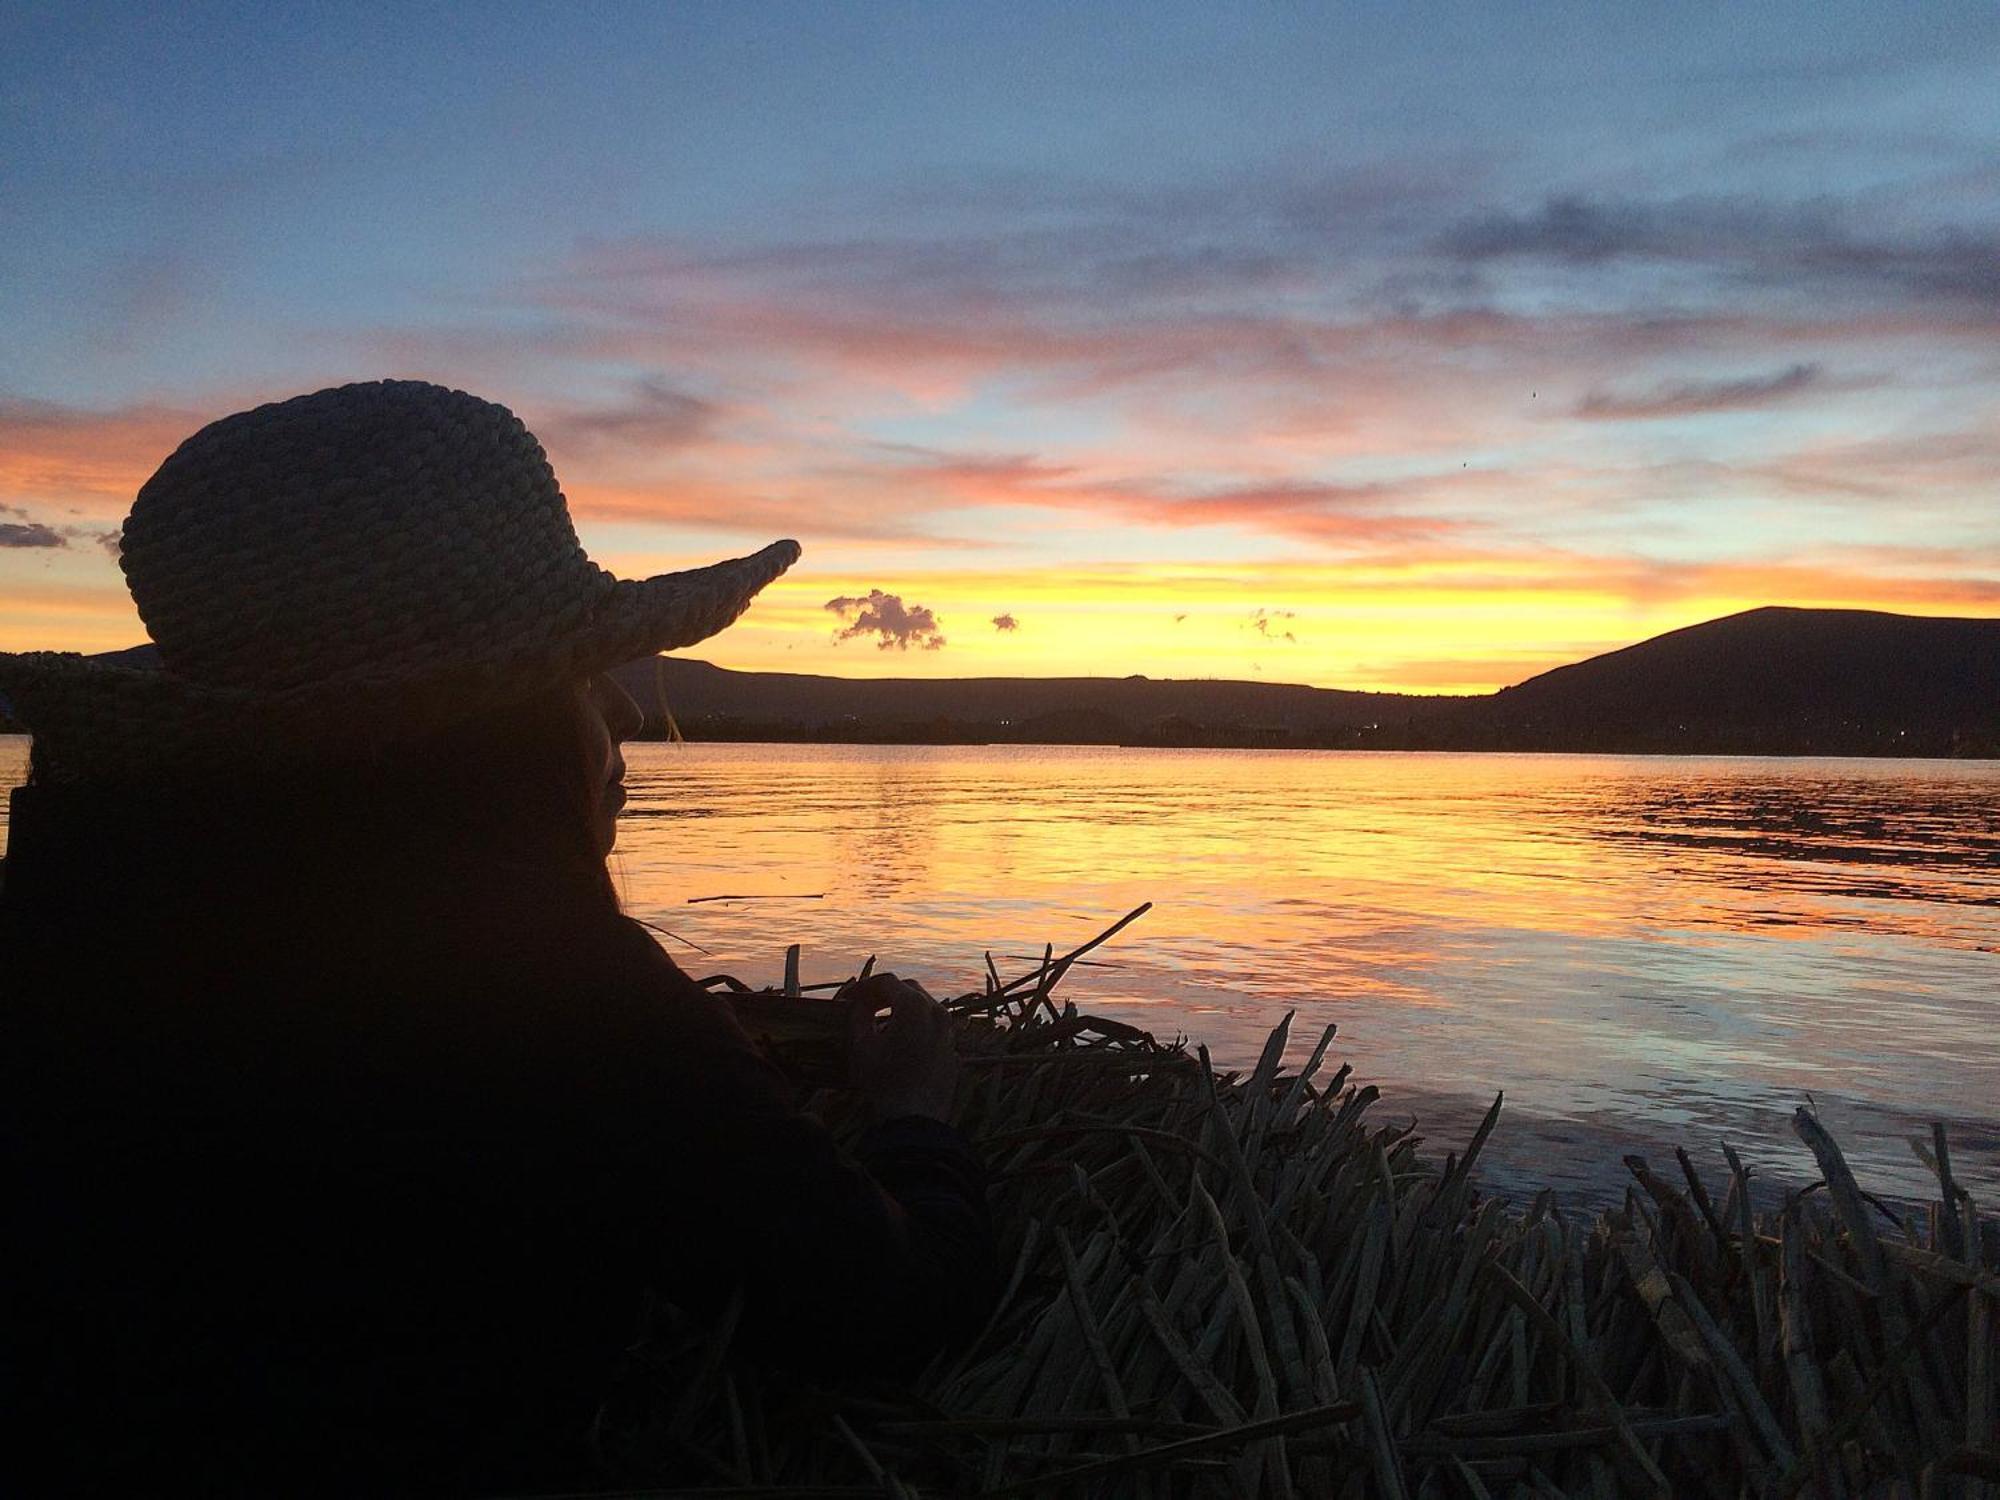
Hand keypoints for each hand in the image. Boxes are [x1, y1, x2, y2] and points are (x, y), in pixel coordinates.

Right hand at [843, 973, 959, 1121]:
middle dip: (885, 994)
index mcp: (915, 1007)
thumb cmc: (883, 1081)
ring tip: (882, 1022)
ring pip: (925, 1009)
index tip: (850, 998)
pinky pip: (933, 1030)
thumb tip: (860, 1005)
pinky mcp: (952, 1051)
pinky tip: (901, 1043)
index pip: (887, 982)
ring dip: (903, 1010)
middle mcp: (937, 1013)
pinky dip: (916, 1029)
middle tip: (864, 1005)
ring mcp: (949, 1033)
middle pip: (909, 990)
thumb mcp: (861, 1046)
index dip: (865, 987)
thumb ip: (859, 1016)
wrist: (914, 1120)